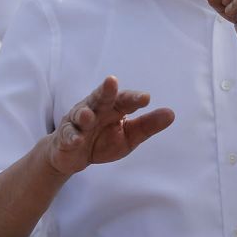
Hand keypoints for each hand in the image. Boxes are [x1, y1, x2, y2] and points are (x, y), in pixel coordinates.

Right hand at [45, 76, 174, 176]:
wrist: (72, 155)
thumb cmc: (103, 140)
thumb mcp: (129, 136)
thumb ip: (147, 125)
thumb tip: (171, 114)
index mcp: (113, 107)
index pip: (125, 99)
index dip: (134, 98)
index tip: (145, 98)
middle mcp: (95, 109)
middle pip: (100, 97)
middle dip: (105, 90)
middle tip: (111, 81)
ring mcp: (78, 121)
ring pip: (80, 114)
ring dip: (84, 114)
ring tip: (88, 116)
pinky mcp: (65, 136)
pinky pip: (68, 135)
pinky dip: (71, 137)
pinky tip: (77, 139)